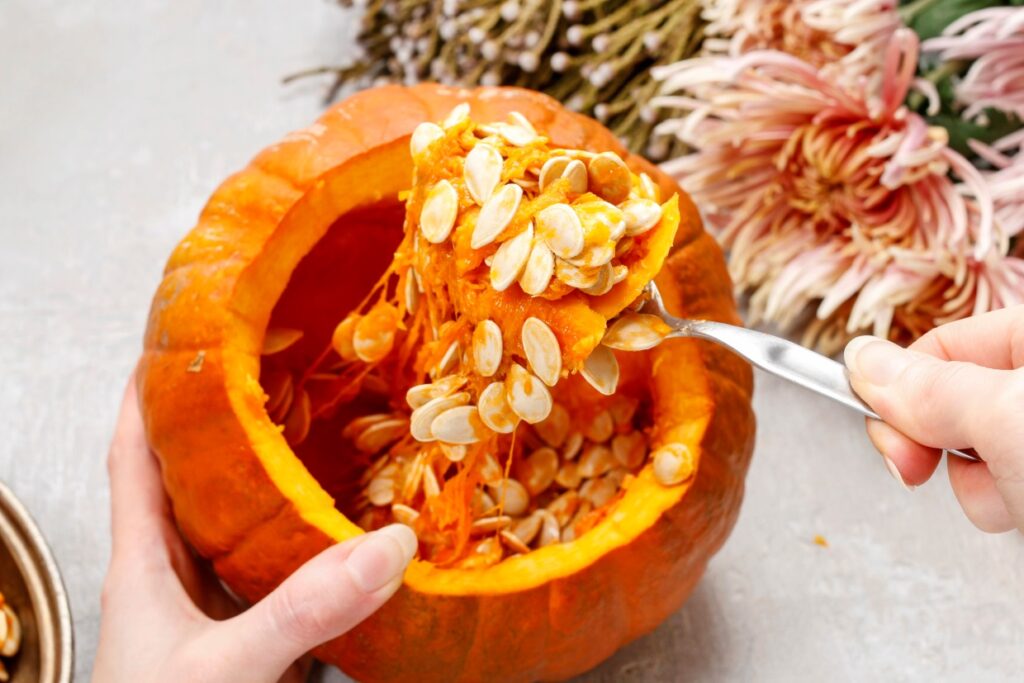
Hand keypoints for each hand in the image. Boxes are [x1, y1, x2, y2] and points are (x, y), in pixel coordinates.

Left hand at [92, 378, 416, 681]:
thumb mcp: (222, 667)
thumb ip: (299, 610)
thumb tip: (388, 547)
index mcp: (143, 563)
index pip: (136, 454)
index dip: (150, 392)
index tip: (178, 339)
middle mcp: (176, 578)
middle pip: (196, 477)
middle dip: (231, 421)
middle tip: (278, 372)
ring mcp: (214, 612)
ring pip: (244, 527)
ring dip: (277, 483)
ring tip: (322, 434)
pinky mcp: (252, 643)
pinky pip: (285, 579)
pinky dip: (314, 550)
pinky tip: (347, 538)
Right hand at [844, 305, 1023, 533]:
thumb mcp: (1004, 417)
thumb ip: (929, 387)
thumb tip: (861, 358)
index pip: (944, 344)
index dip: (903, 385)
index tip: (883, 422)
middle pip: (949, 399)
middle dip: (932, 441)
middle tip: (921, 465)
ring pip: (972, 449)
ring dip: (972, 484)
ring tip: (1009, 497)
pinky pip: (1000, 482)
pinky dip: (999, 504)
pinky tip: (1021, 511)